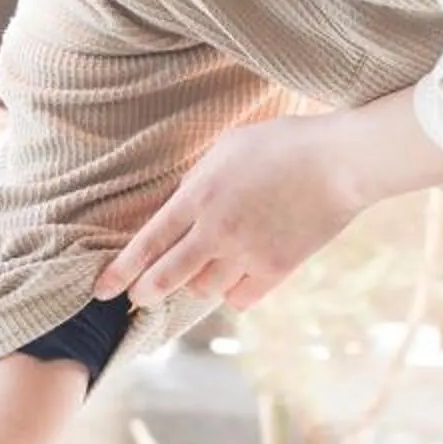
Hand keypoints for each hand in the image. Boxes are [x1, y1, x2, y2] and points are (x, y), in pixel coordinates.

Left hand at [92, 111, 365, 311]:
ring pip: (203, 289)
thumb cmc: (282, 145)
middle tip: (138, 295)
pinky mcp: (276, 269)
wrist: (341, 161)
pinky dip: (232, 293)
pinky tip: (236, 277)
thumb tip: (177, 205)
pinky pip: (239, 298)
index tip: (101, 290)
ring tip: (204, 269)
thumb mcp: (226, 149)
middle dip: (146, 290)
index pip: (147, 242)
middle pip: (167, 277)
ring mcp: (246, 253)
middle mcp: (216, 231)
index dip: (120, 270)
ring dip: (196, 284)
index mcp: (198, 196)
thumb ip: (196, 181)